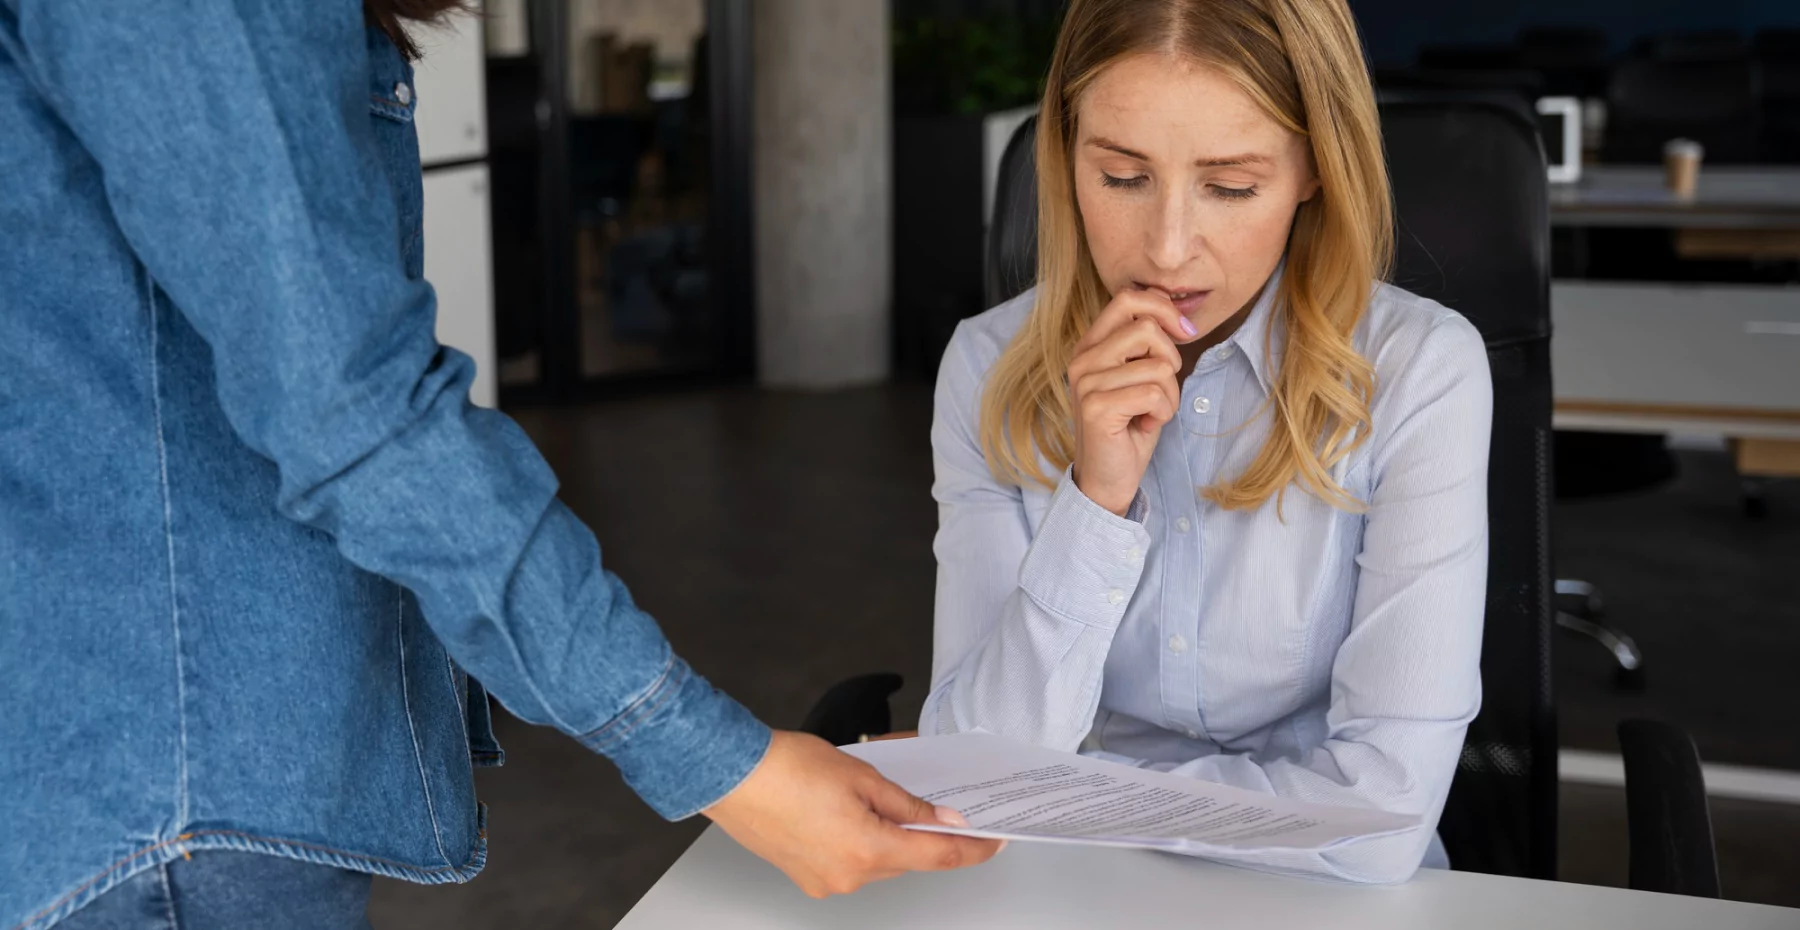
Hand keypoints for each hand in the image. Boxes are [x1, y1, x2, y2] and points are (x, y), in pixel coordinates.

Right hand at [702, 730, 1001, 897]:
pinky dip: (857, 839)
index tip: (995, 842)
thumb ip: (910, 804)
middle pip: (906, 859)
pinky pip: (849, 862)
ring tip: (867, 795)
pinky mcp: (806, 876)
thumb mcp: (863, 775)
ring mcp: (825, 882)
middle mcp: (849, 877)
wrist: (728, 773)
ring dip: (885, 833)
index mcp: (869, 851)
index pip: (939, 856)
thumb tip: (944, 820)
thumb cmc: (787, 767)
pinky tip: (845, 810)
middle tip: (928, 799)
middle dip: (919, 830)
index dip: (973, 849)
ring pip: (877, 861)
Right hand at [1067, 290, 1198, 515]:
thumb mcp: (1140, 376)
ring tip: (1150, 414)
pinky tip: (1144, 426)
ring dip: (1169, 396)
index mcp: (1091, 345)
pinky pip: (1154, 394)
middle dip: (1171, 359)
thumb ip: (1148, 343)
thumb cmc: (1129, 427)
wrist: (1107, 478)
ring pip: (1158, 366)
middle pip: (1147, 327)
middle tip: (1161, 389)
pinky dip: (1162, 413)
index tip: (1185, 334)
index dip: (1165, 309)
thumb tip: (1176, 311)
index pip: (1128, 298)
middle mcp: (1083, 359)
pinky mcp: (1096, 407)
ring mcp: (1086, 382)